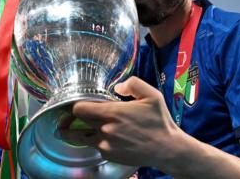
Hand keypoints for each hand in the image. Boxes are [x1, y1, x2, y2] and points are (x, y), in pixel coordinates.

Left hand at [63, 76, 180, 166]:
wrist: (167, 149)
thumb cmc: (159, 121)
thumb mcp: (151, 95)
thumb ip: (133, 84)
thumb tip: (117, 87)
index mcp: (113, 113)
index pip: (79, 108)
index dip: (76, 104)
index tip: (78, 102)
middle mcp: (106, 130)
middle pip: (77, 122)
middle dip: (73, 117)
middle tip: (72, 115)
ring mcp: (106, 144)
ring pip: (82, 136)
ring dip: (81, 131)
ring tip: (75, 128)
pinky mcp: (109, 155)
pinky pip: (95, 145)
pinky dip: (96, 140)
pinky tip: (103, 135)